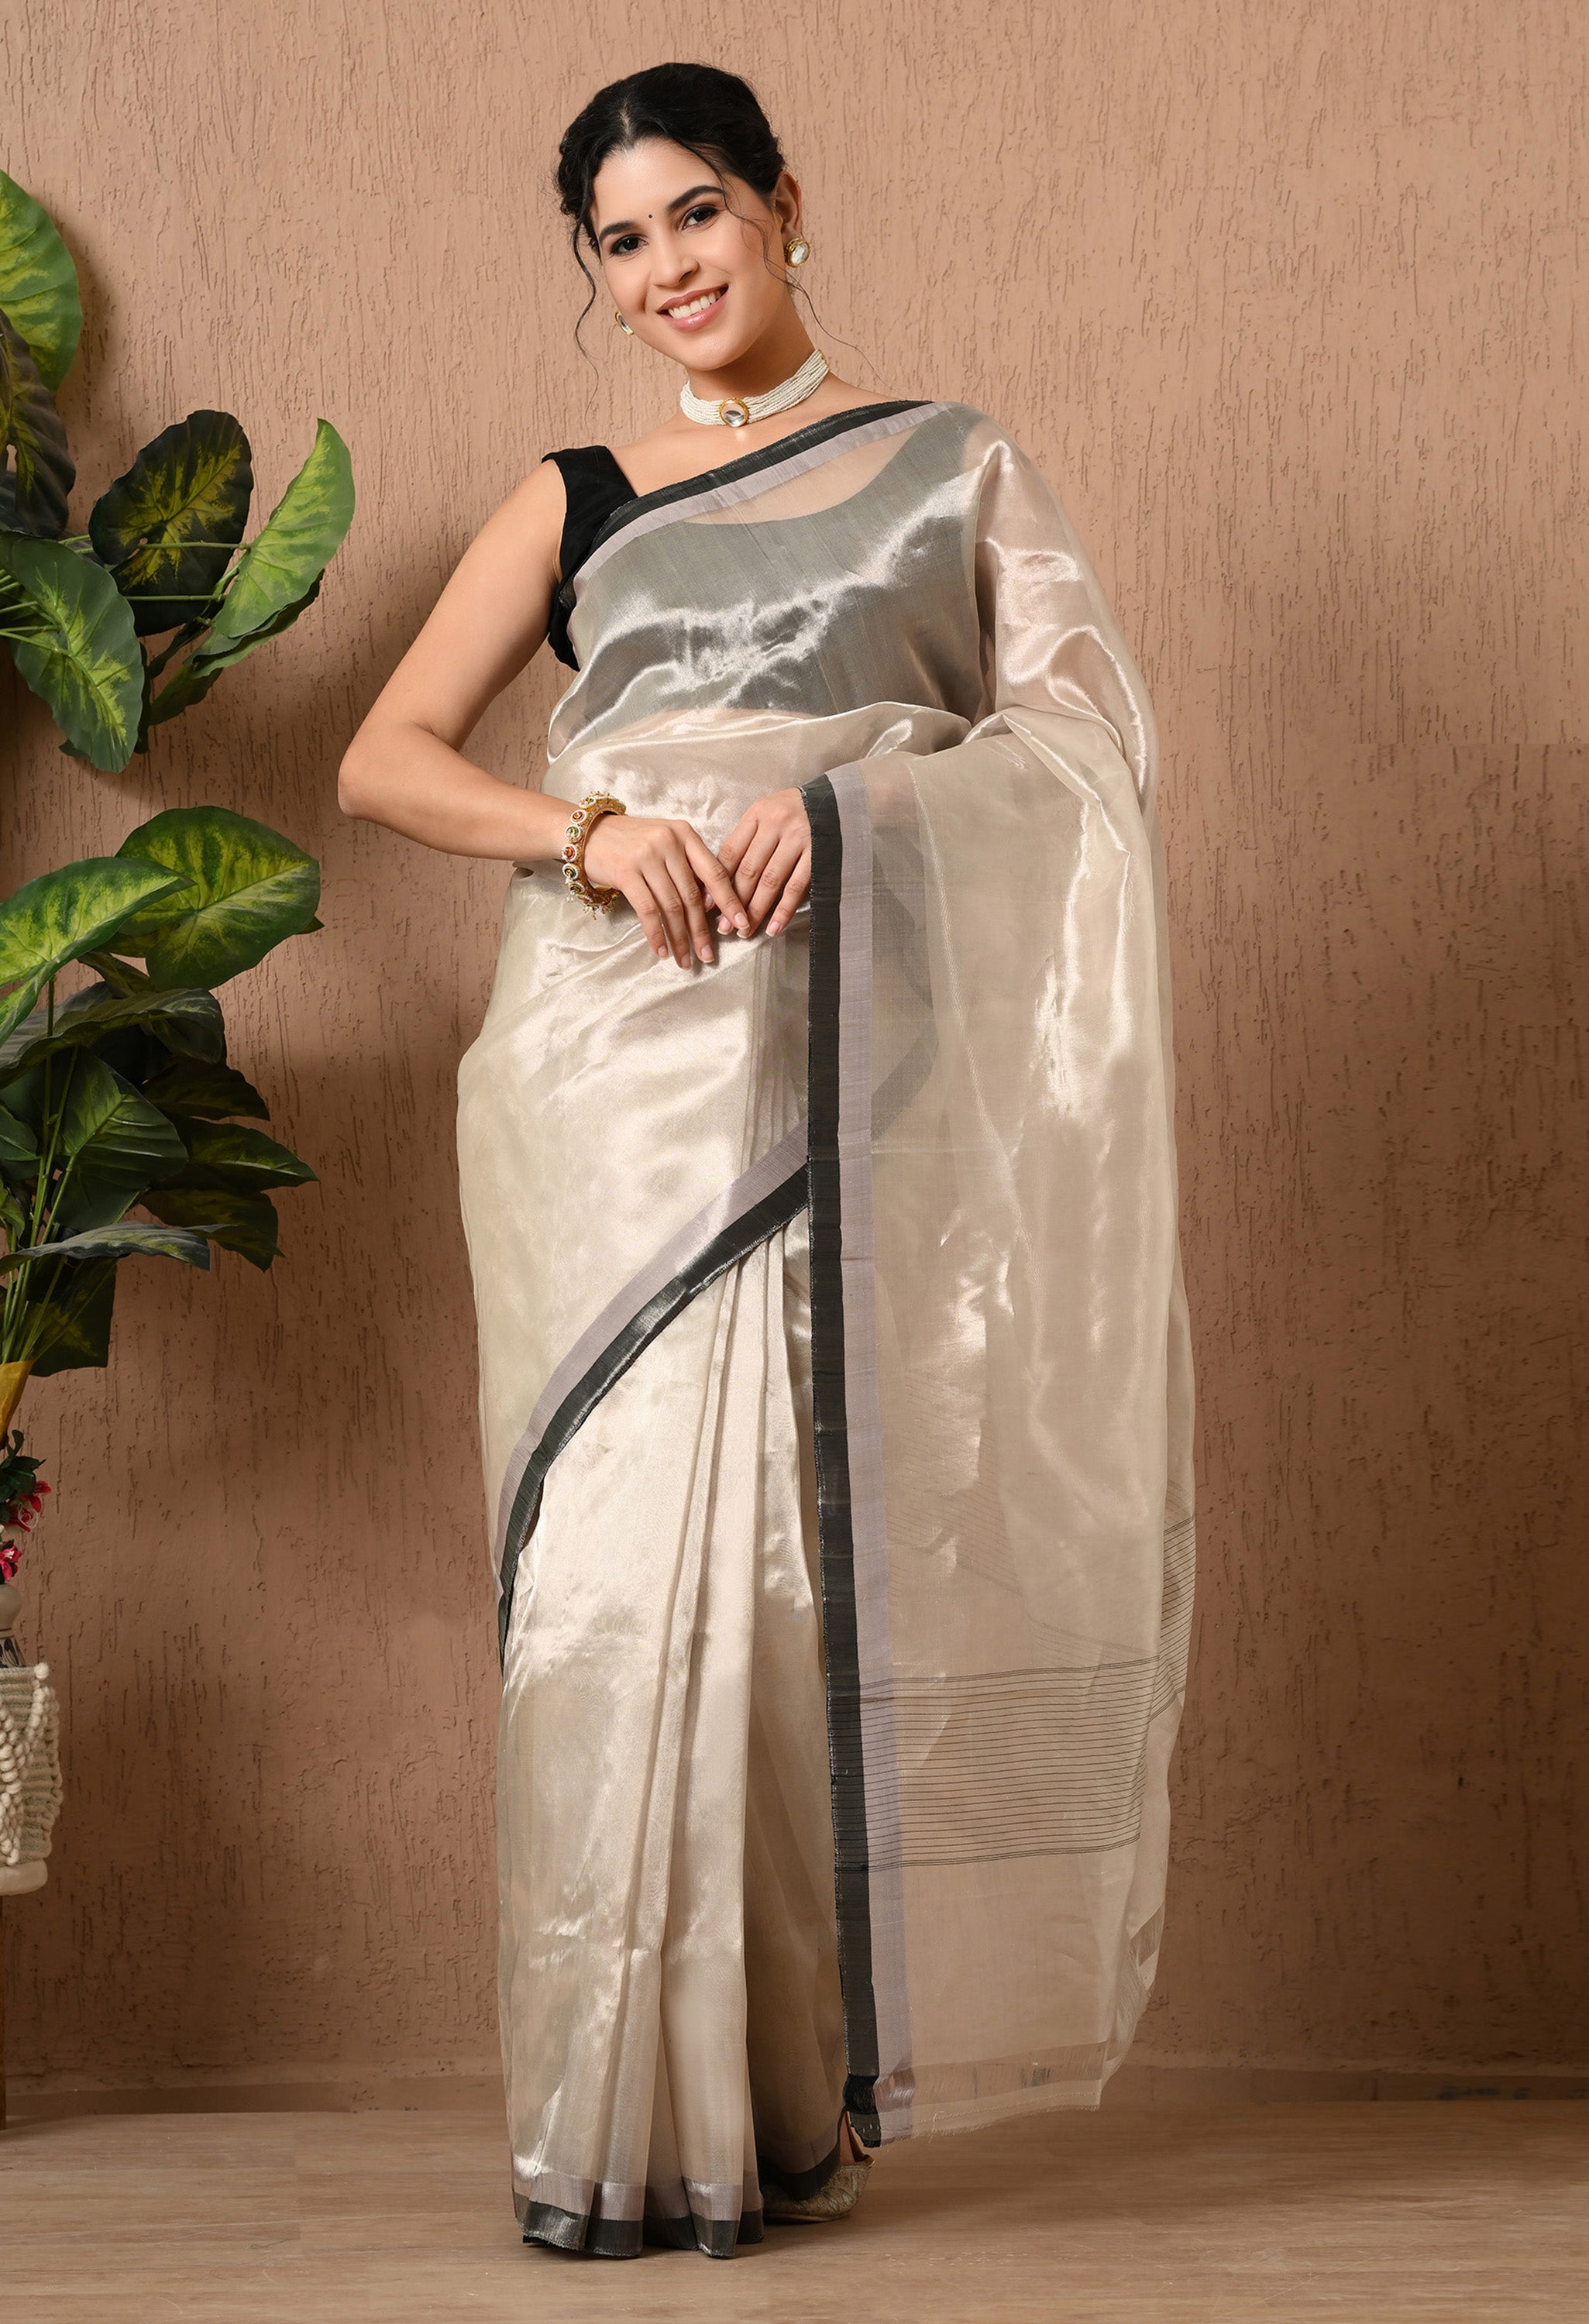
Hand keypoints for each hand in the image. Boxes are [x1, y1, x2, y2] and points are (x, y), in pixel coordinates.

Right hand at [581, 811, 749, 965]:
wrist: (589, 834)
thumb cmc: (632, 842)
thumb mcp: (666, 843)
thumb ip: (688, 866)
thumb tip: (712, 904)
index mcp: (685, 834)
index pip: (715, 872)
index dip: (730, 901)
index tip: (742, 924)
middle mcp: (669, 842)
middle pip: (693, 895)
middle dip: (701, 930)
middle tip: (707, 955)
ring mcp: (647, 856)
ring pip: (672, 906)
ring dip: (679, 938)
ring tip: (684, 959)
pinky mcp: (626, 872)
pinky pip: (647, 910)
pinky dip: (656, 934)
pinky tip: (661, 951)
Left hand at [717, 788, 810, 936]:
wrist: (838, 800)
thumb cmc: (796, 810)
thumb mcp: (768, 813)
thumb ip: (748, 840)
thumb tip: (722, 878)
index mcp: (758, 814)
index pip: (731, 852)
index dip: (718, 881)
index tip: (709, 905)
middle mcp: (776, 824)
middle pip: (749, 870)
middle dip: (734, 902)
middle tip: (725, 926)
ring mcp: (798, 839)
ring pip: (770, 881)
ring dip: (756, 910)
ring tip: (745, 930)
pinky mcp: (818, 854)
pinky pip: (797, 887)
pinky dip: (784, 910)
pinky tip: (774, 927)